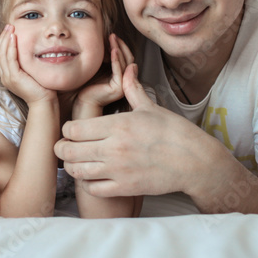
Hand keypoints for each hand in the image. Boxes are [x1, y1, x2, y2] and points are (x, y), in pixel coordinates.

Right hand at [0, 24, 53, 104]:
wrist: (44, 103)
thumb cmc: (42, 88)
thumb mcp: (31, 73)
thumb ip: (26, 63)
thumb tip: (29, 49)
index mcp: (7, 75)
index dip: (2, 42)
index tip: (8, 30)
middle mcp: (4, 76)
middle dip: (2, 38)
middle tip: (8, 25)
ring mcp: (8, 78)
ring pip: (1, 54)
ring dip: (5, 39)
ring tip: (10, 28)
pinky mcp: (14, 78)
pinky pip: (9, 59)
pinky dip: (10, 47)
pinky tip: (14, 38)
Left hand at [56, 64, 212, 197]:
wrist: (194, 161)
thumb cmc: (174, 132)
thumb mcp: (150, 107)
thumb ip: (132, 88)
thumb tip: (128, 67)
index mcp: (118, 125)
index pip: (72, 128)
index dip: (67, 130)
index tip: (72, 131)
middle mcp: (114, 148)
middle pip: (68, 150)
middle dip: (63, 148)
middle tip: (65, 147)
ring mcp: (118, 170)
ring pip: (76, 171)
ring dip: (72, 166)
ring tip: (76, 162)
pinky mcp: (125, 188)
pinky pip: (93, 189)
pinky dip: (87, 184)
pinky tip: (92, 176)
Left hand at [75, 34, 133, 111]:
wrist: (84, 100)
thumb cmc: (88, 84)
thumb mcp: (99, 67)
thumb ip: (105, 58)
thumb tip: (109, 41)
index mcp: (122, 75)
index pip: (126, 57)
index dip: (120, 46)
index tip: (113, 36)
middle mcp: (125, 80)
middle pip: (128, 58)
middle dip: (121, 45)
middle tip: (113, 35)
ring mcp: (124, 84)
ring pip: (125, 62)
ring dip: (118, 49)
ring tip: (113, 38)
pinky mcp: (118, 88)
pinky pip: (118, 70)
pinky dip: (116, 59)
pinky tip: (113, 50)